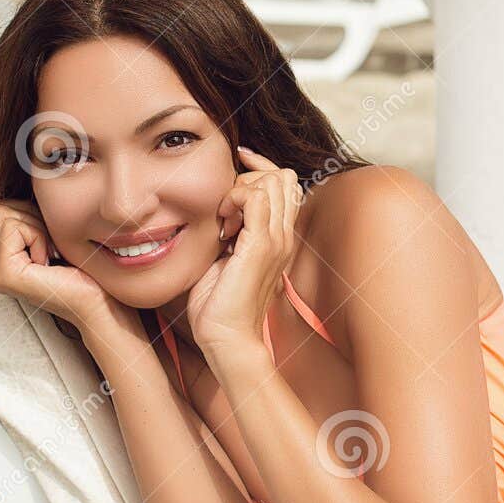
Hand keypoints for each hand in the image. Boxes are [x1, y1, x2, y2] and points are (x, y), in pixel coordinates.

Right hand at [0, 193, 128, 331]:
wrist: (103, 301)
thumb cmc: (86, 265)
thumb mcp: (53, 229)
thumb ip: (28, 210)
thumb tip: (11, 177)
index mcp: (1, 254)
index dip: (23, 209)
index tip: (48, 235)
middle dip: (27, 214)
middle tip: (51, 244)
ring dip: (35, 225)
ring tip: (52, 252)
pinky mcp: (5, 275)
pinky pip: (13, 228)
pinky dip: (37, 235)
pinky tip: (50, 260)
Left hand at [187, 145, 303, 352]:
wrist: (227, 338)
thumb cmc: (220, 306)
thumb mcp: (226, 259)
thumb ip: (231, 233)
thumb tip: (217, 213)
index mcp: (279, 239)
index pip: (286, 184)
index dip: (262, 166)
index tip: (237, 163)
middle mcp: (284, 237)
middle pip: (284, 176)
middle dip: (250, 176)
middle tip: (224, 204)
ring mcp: (277, 240)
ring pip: (274, 181)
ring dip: (241, 187)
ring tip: (223, 216)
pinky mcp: (261, 246)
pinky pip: (255, 197)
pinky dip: (234, 197)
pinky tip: (221, 220)